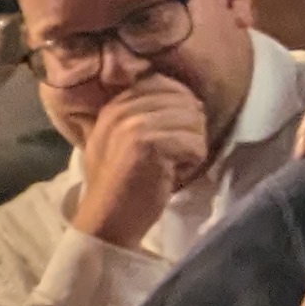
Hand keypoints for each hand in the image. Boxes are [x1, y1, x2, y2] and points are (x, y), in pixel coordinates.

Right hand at [69, 84, 213, 250]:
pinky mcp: (151, 145)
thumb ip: (144, 114)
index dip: (181, 106)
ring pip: (195, 122)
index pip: (164, 84)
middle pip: (184, 101)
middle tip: (172, 156)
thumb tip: (191, 99)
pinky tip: (171, 176)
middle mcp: (122, 110)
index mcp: (115, 106)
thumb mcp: (121, 140)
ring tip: (169, 166)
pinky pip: (196, 145)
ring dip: (191, 147)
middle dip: (189, 129)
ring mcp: (136, 126)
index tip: (174, 134)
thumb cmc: (120, 184)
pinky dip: (191, 164)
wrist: (107, 221)